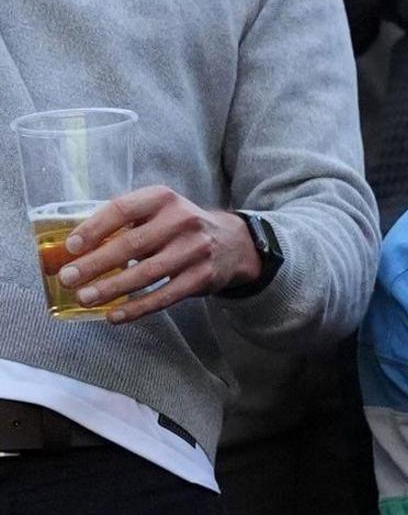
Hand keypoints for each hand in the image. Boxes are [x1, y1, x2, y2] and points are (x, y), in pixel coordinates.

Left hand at [52, 188, 256, 319]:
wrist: (232, 243)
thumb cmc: (178, 228)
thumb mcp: (157, 212)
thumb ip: (123, 224)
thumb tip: (73, 250)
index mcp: (163, 199)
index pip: (122, 209)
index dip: (94, 228)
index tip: (71, 246)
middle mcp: (182, 220)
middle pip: (132, 244)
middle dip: (95, 263)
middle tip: (68, 278)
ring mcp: (195, 249)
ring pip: (147, 273)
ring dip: (112, 288)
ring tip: (85, 299)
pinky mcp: (202, 276)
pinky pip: (165, 296)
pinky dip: (137, 308)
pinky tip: (115, 316)